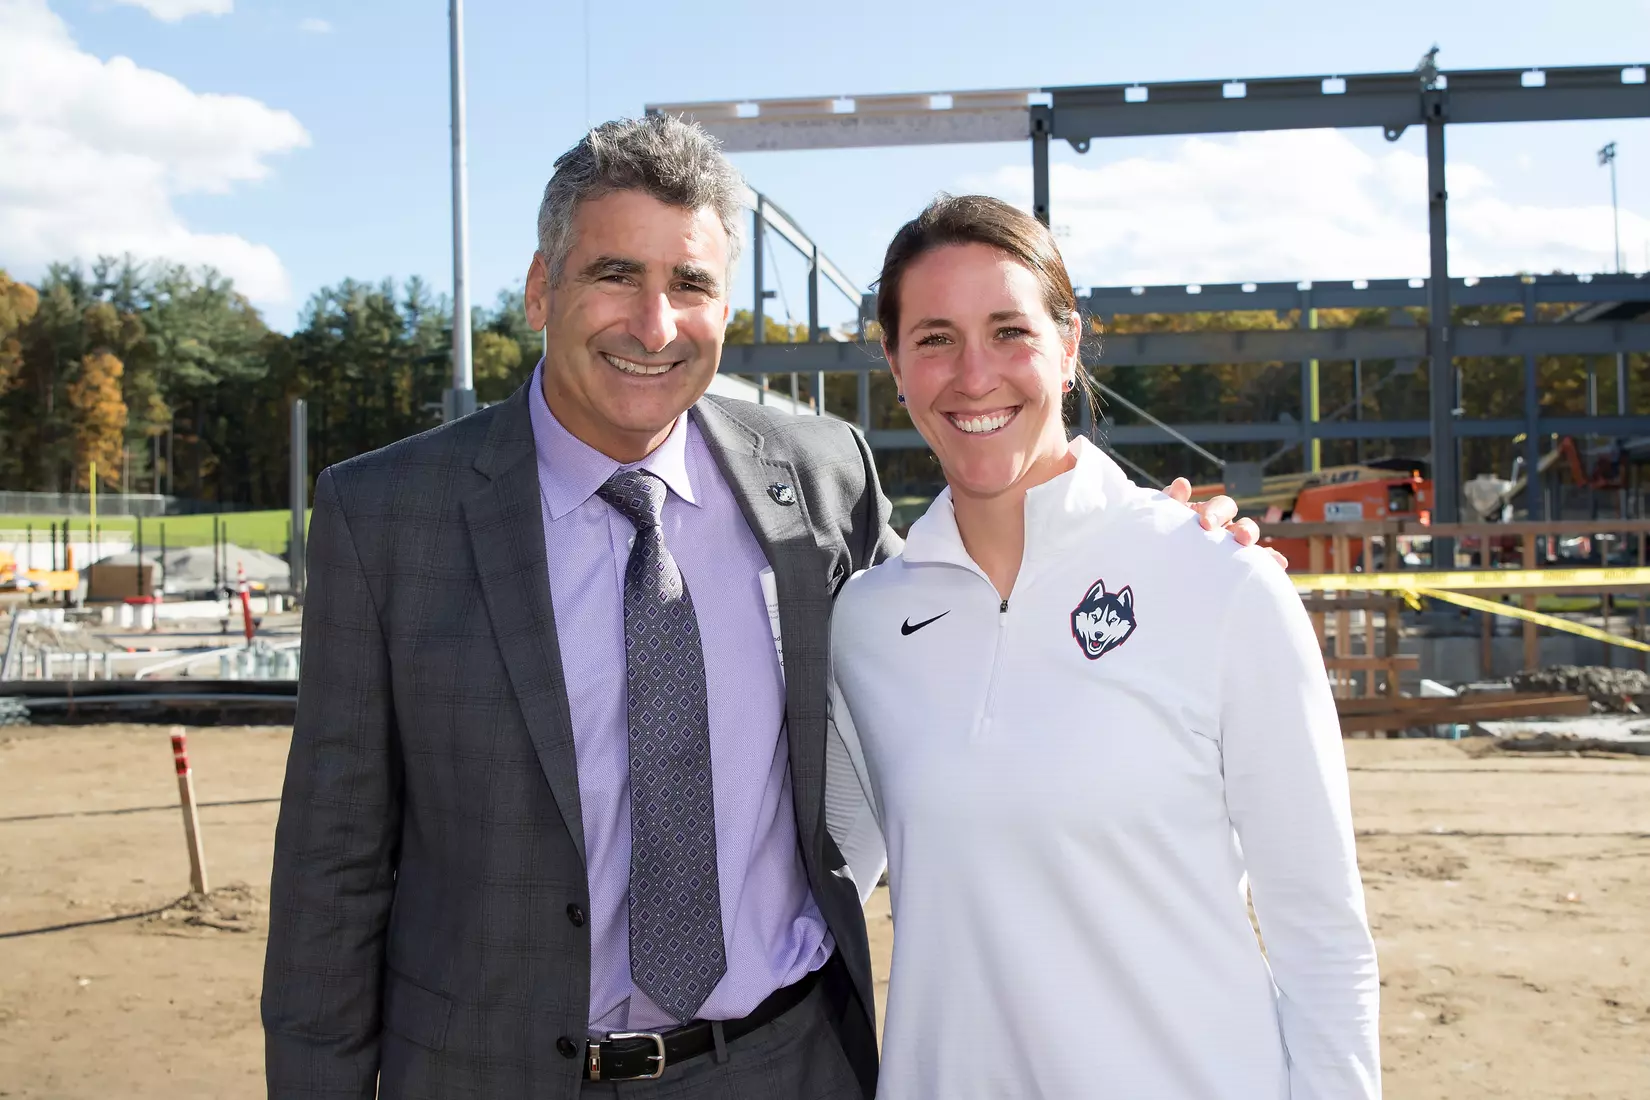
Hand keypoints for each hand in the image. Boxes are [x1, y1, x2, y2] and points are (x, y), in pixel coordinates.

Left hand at [1164, 477, 1288, 569]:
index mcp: (1209, 514)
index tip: (1206, 523)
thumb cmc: (1163, 535)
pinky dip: (1269, 560)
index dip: (1216, 512)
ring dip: (1253, 541)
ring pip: (1250, 540)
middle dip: (1242, 529)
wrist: (1161, 565)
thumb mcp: (1165, 518)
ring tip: (1250, 547)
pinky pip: (1258, 562)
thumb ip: (1172, 502)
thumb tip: (1182, 483)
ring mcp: (1232, 547)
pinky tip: (1279, 563)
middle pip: (1244, 525)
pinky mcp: (1238, 566)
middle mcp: (1225, 529)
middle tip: (1238, 538)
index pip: (1222, 506)